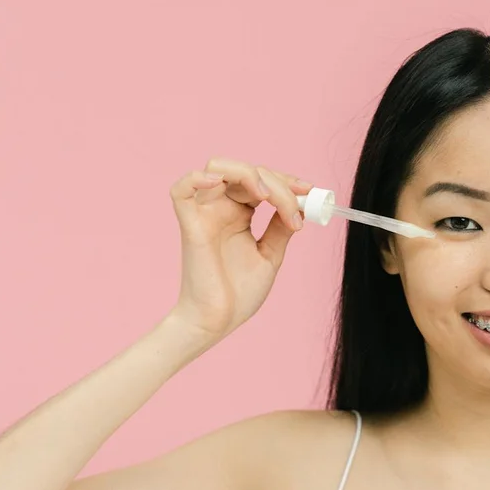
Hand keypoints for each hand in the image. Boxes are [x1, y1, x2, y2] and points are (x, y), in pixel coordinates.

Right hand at [166, 157, 312, 340]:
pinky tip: (219, 183)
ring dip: (249, 174)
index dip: (285, 180)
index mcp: (239, 214)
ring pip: (218, 167)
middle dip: (277, 183)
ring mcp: (204, 214)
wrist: (218, 322)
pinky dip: (196, 178)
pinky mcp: (190, 226)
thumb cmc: (239, 294)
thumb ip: (280, 229)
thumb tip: (299, 205)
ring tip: (268, 198)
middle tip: (296, 207)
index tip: (309, 190)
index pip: (260, 181)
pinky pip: (181, 190)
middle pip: (246, 171)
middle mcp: (220, 208)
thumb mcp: (270, 255)